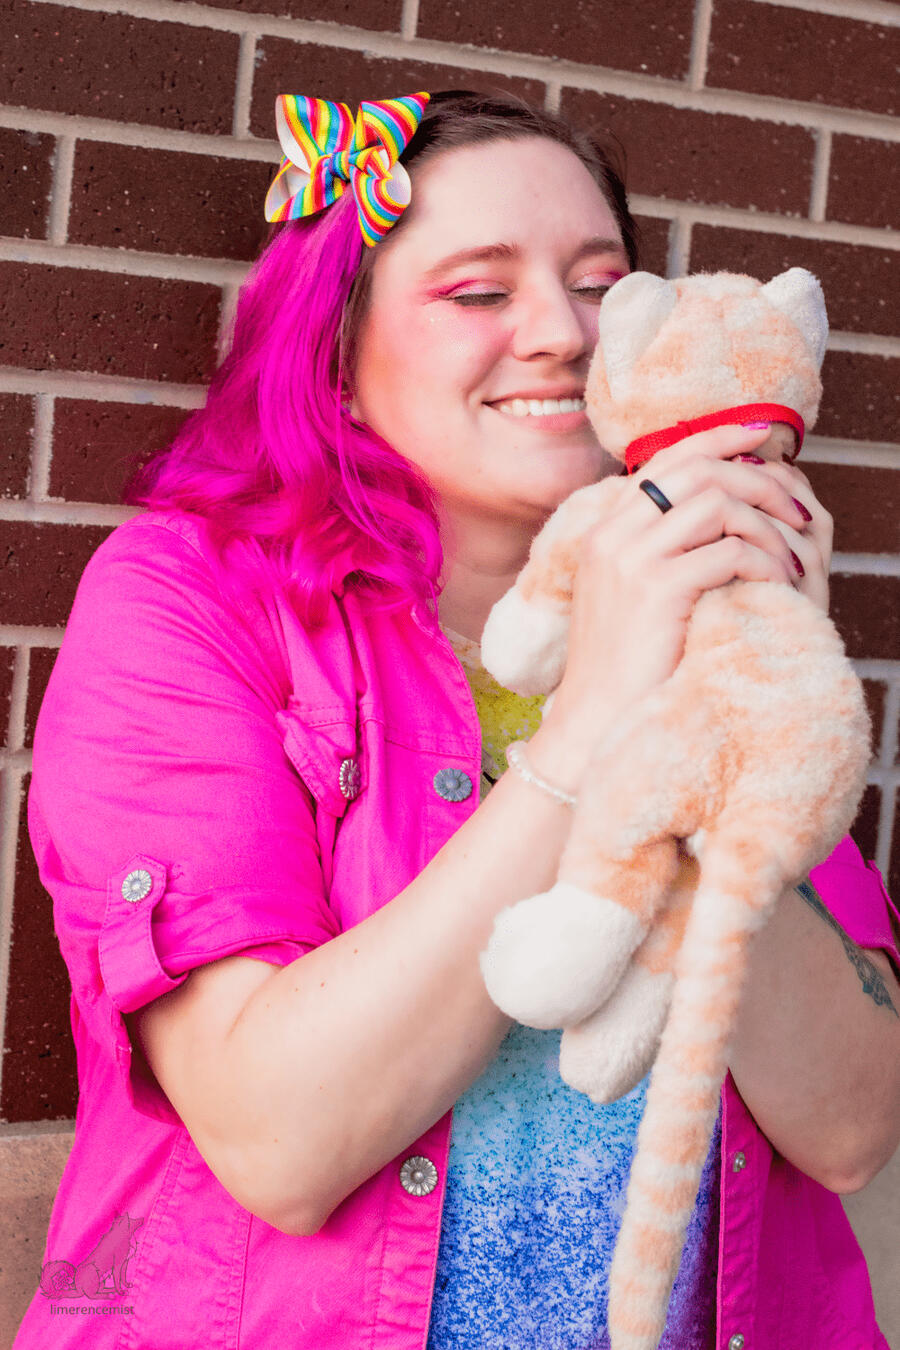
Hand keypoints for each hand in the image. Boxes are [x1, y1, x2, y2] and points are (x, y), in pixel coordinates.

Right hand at [537, 424, 821, 763]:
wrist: (595, 715)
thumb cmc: (623, 661)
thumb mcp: (629, 591)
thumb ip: (658, 546)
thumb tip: (716, 510)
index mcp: (606, 527)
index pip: (667, 457)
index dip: (720, 437)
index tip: (765, 437)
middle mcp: (613, 534)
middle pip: (698, 470)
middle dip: (760, 481)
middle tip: (798, 510)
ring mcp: (632, 560)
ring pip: (718, 505)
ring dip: (768, 526)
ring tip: (792, 556)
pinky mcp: (657, 591)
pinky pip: (729, 553)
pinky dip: (764, 563)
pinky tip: (778, 585)